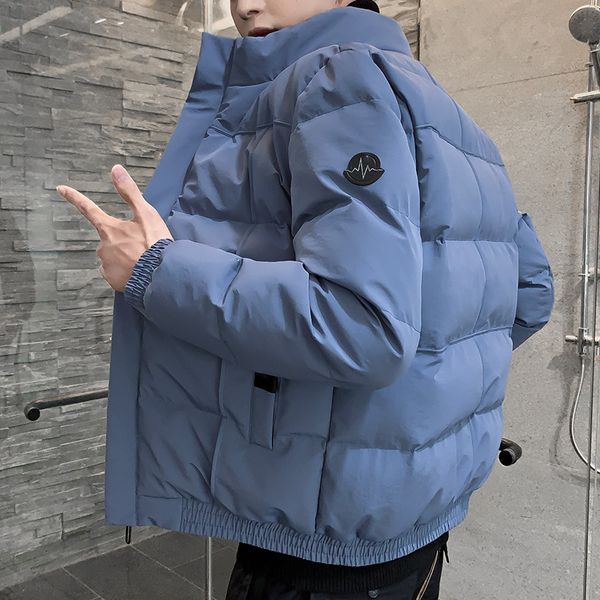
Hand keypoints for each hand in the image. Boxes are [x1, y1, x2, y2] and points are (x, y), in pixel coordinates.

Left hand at [56, 164, 173, 291]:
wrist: (161, 275)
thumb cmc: (154, 244)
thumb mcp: (146, 214)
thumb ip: (129, 192)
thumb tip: (115, 170)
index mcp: (109, 229)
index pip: (89, 209)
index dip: (75, 198)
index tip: (61, 189)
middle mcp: (103, 246)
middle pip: (109, 238)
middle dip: (122, 240)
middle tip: (142, 246)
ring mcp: (106, 264)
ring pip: (113, 256)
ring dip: (125, 256)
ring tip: (143, 260)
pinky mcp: (112, 280)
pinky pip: (115, 272)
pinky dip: (124, 270)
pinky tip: (137, 271)